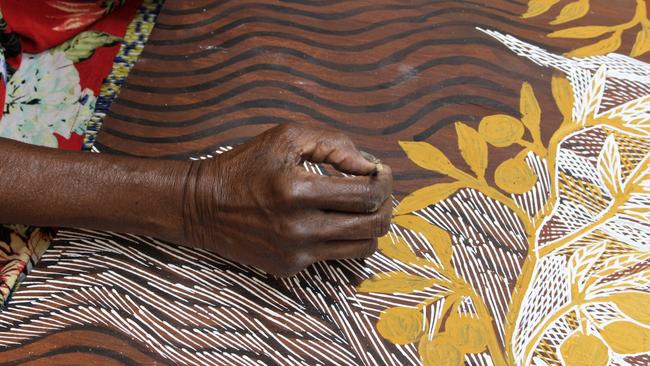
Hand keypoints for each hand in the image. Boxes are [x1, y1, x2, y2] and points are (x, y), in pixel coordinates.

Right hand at [182, 124, 392, 275]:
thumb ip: (333, 144)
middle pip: (373, 225)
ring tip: (362, 207)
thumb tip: (369, 165)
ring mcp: (295, 253)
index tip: (380, 172)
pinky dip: (343, 239)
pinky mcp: (290, 268)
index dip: (384, 181)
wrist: (203, 206)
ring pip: (362, 248)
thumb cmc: (247, 165)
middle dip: (386, 205)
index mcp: (297, 191)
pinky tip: (332, 221)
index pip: (367, 195)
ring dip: (371, 225)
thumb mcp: (286, 137)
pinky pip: (336, 257)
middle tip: (379, 191)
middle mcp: (299, 228)